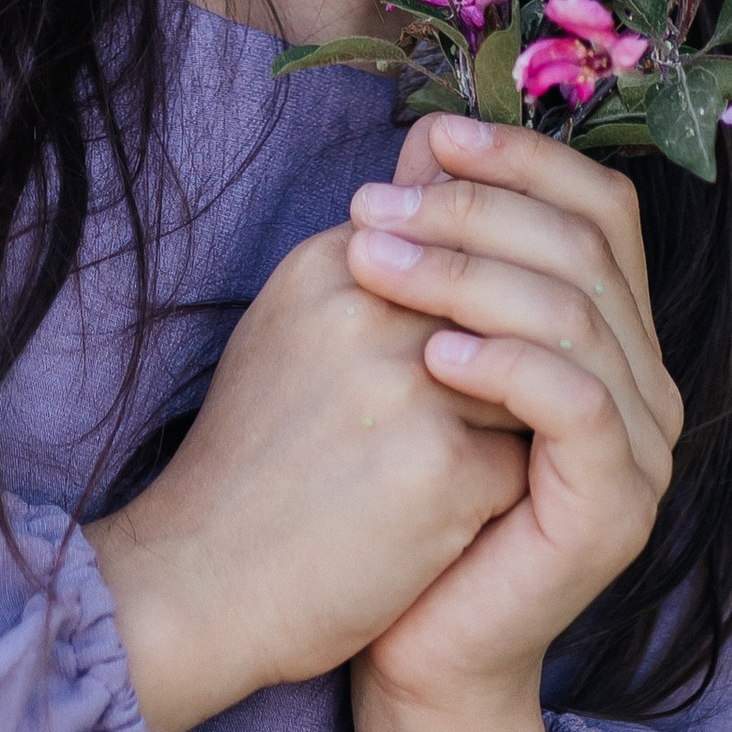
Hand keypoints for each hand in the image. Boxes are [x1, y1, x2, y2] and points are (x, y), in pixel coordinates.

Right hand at [84, 213, 532, 731]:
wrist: (198, 584)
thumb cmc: (254, 458)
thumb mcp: (291, 325)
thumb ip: (373, 249)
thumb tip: (439, 148)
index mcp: (327, 264)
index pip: (462, 238)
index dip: (478, 305)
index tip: (448, 360)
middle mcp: (366, 306)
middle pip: (507, 301)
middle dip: (510, 359)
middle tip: (470, 420)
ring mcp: (405, 383)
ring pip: (533, 374)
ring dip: (514, 425)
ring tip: (457, 467)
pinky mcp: (441, 466)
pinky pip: (531, 457)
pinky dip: (505, 492)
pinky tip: (451, 521)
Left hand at [339, 112, 682, 731]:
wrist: (403, 636)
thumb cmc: (401, 487)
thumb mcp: (415, 346)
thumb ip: (438, 253)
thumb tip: (419, 132)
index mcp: (613, 332)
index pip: (600, 206)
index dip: (522, 158)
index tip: (425, 136)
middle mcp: (647, 383)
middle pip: (588, 249)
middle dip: (475, 208)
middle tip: (369, 204)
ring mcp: (642, 450)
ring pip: (580, 315)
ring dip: (468, 273)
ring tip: (371, 261)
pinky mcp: (615, 511)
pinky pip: (577, 407)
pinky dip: (506, 363)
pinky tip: (430, 353)